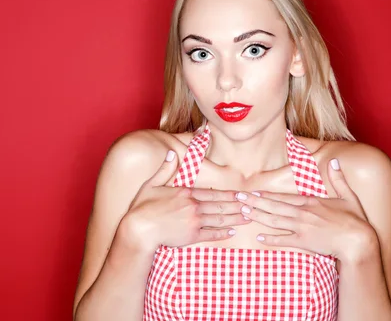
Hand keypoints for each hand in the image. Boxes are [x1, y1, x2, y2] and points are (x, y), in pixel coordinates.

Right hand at [122, 150, 250, 251]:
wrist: (138, 229)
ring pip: (219, 219)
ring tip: (248, 217)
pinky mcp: (191, 236)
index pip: (213, 193)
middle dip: (238, 205)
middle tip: (252, 205)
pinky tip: (231, 232)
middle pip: (220, 206)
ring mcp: (193, 222)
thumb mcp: (152, 184)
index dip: (229, 195)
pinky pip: (210, 234)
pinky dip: (222, 233)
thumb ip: (164, 169)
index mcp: (186, 193)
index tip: (241, 195)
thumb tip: (170, 153)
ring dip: (235, 218)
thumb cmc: (142, 207)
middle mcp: (193, 206)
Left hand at [235, 158, 376, 262]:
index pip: (283, 198)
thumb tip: (335, 161)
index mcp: (311, 202)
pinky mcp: (304, 242)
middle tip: (238, 199)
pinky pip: (284, 240)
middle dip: (254, 202)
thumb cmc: (356, 220)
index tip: (253, 192)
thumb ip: (338, 179)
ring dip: (257, 216)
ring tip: (243, 212)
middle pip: (273, 206)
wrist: (360, 242)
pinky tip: (259, 238)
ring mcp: (302, 227)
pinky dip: (271, 238)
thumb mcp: (348, 196)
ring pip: (274, 220)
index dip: (266, 196)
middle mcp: (303, 213)